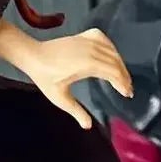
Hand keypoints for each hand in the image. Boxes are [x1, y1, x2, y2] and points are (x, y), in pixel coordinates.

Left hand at [0, 25, 133, 129]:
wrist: (33, 56)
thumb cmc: (45, 77)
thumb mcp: (60, 98)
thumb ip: (76, 111)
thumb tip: (88, 126)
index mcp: (87, 64)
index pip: (113, 73)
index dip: (122, 83)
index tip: (127, 94)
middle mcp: (90, 50)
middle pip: (115, 62)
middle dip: (124, 76)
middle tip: (127, 89)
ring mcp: (87, 40)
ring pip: (112, 51)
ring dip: (119, 63)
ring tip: (122, 77)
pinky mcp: (83, 36)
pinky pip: (103, 39)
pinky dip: (111, 47)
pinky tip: (111, 55)